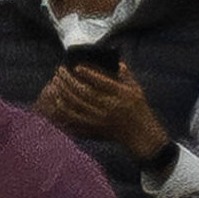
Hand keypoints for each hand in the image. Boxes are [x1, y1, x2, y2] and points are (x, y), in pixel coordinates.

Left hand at [36, 61, 170, 159]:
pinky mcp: (95, 130)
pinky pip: (75, 120)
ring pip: (76, 106)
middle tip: (60, 71)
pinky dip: (64, 111)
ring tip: (56, 83)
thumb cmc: (139, 109)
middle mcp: (109, 107)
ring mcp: (101, 120)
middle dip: (69, 80)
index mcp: (120, 95)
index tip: (76, 66)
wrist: (141, 136)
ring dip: (63, 93)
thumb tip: (115, 61)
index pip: (100, 82)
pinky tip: (58, 102)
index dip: (86, 74)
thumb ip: (125, 74)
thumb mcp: (136, 89)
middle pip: (83, 92)